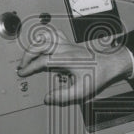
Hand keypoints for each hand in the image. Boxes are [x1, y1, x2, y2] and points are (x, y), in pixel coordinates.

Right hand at [16, 26, 133, 105]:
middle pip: (40, 44)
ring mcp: (68, 44)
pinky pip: (54, 34)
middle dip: (28, 54)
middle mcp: (66, 49)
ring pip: (46, 35)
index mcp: (67, 59)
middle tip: (22, 65)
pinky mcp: (69, 44)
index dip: (29, 67)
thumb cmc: (99, 75)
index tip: (23, 73)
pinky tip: (41, 45)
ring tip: (29, 54)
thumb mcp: (82, 91)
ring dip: (35, 43)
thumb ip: (63, 96)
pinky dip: (45, 37)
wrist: (110, 64)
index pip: (42, 60)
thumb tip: (48, 98)